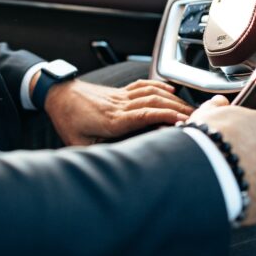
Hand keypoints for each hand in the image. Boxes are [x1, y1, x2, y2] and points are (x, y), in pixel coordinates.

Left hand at [42, 78, 193, 146]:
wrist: (58, 95)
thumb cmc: (68, 119)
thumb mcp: (78, 144)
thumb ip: (97, 155)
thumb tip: (109, 170)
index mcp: (113, 120)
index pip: (145, 114)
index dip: (166, 116)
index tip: (183, 122)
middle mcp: (120, 105)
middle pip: (154, 103)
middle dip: (178, 110)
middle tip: (198, 118)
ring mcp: (120, 96)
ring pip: (151, 92)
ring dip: (172, 99)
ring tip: (190, 108)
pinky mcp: (119, 92)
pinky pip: (142, 85)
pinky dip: (159, 86)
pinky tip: (169, 90)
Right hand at [189, 95, 255, 226]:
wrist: (206, 172)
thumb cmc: (208, 139)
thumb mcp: (207, 113)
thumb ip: (217, 106)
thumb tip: (219, 102)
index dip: (250, 136)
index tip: (237, 142)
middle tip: (234, 162)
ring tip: (232, 181)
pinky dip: (255, 199)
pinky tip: (237, 195)